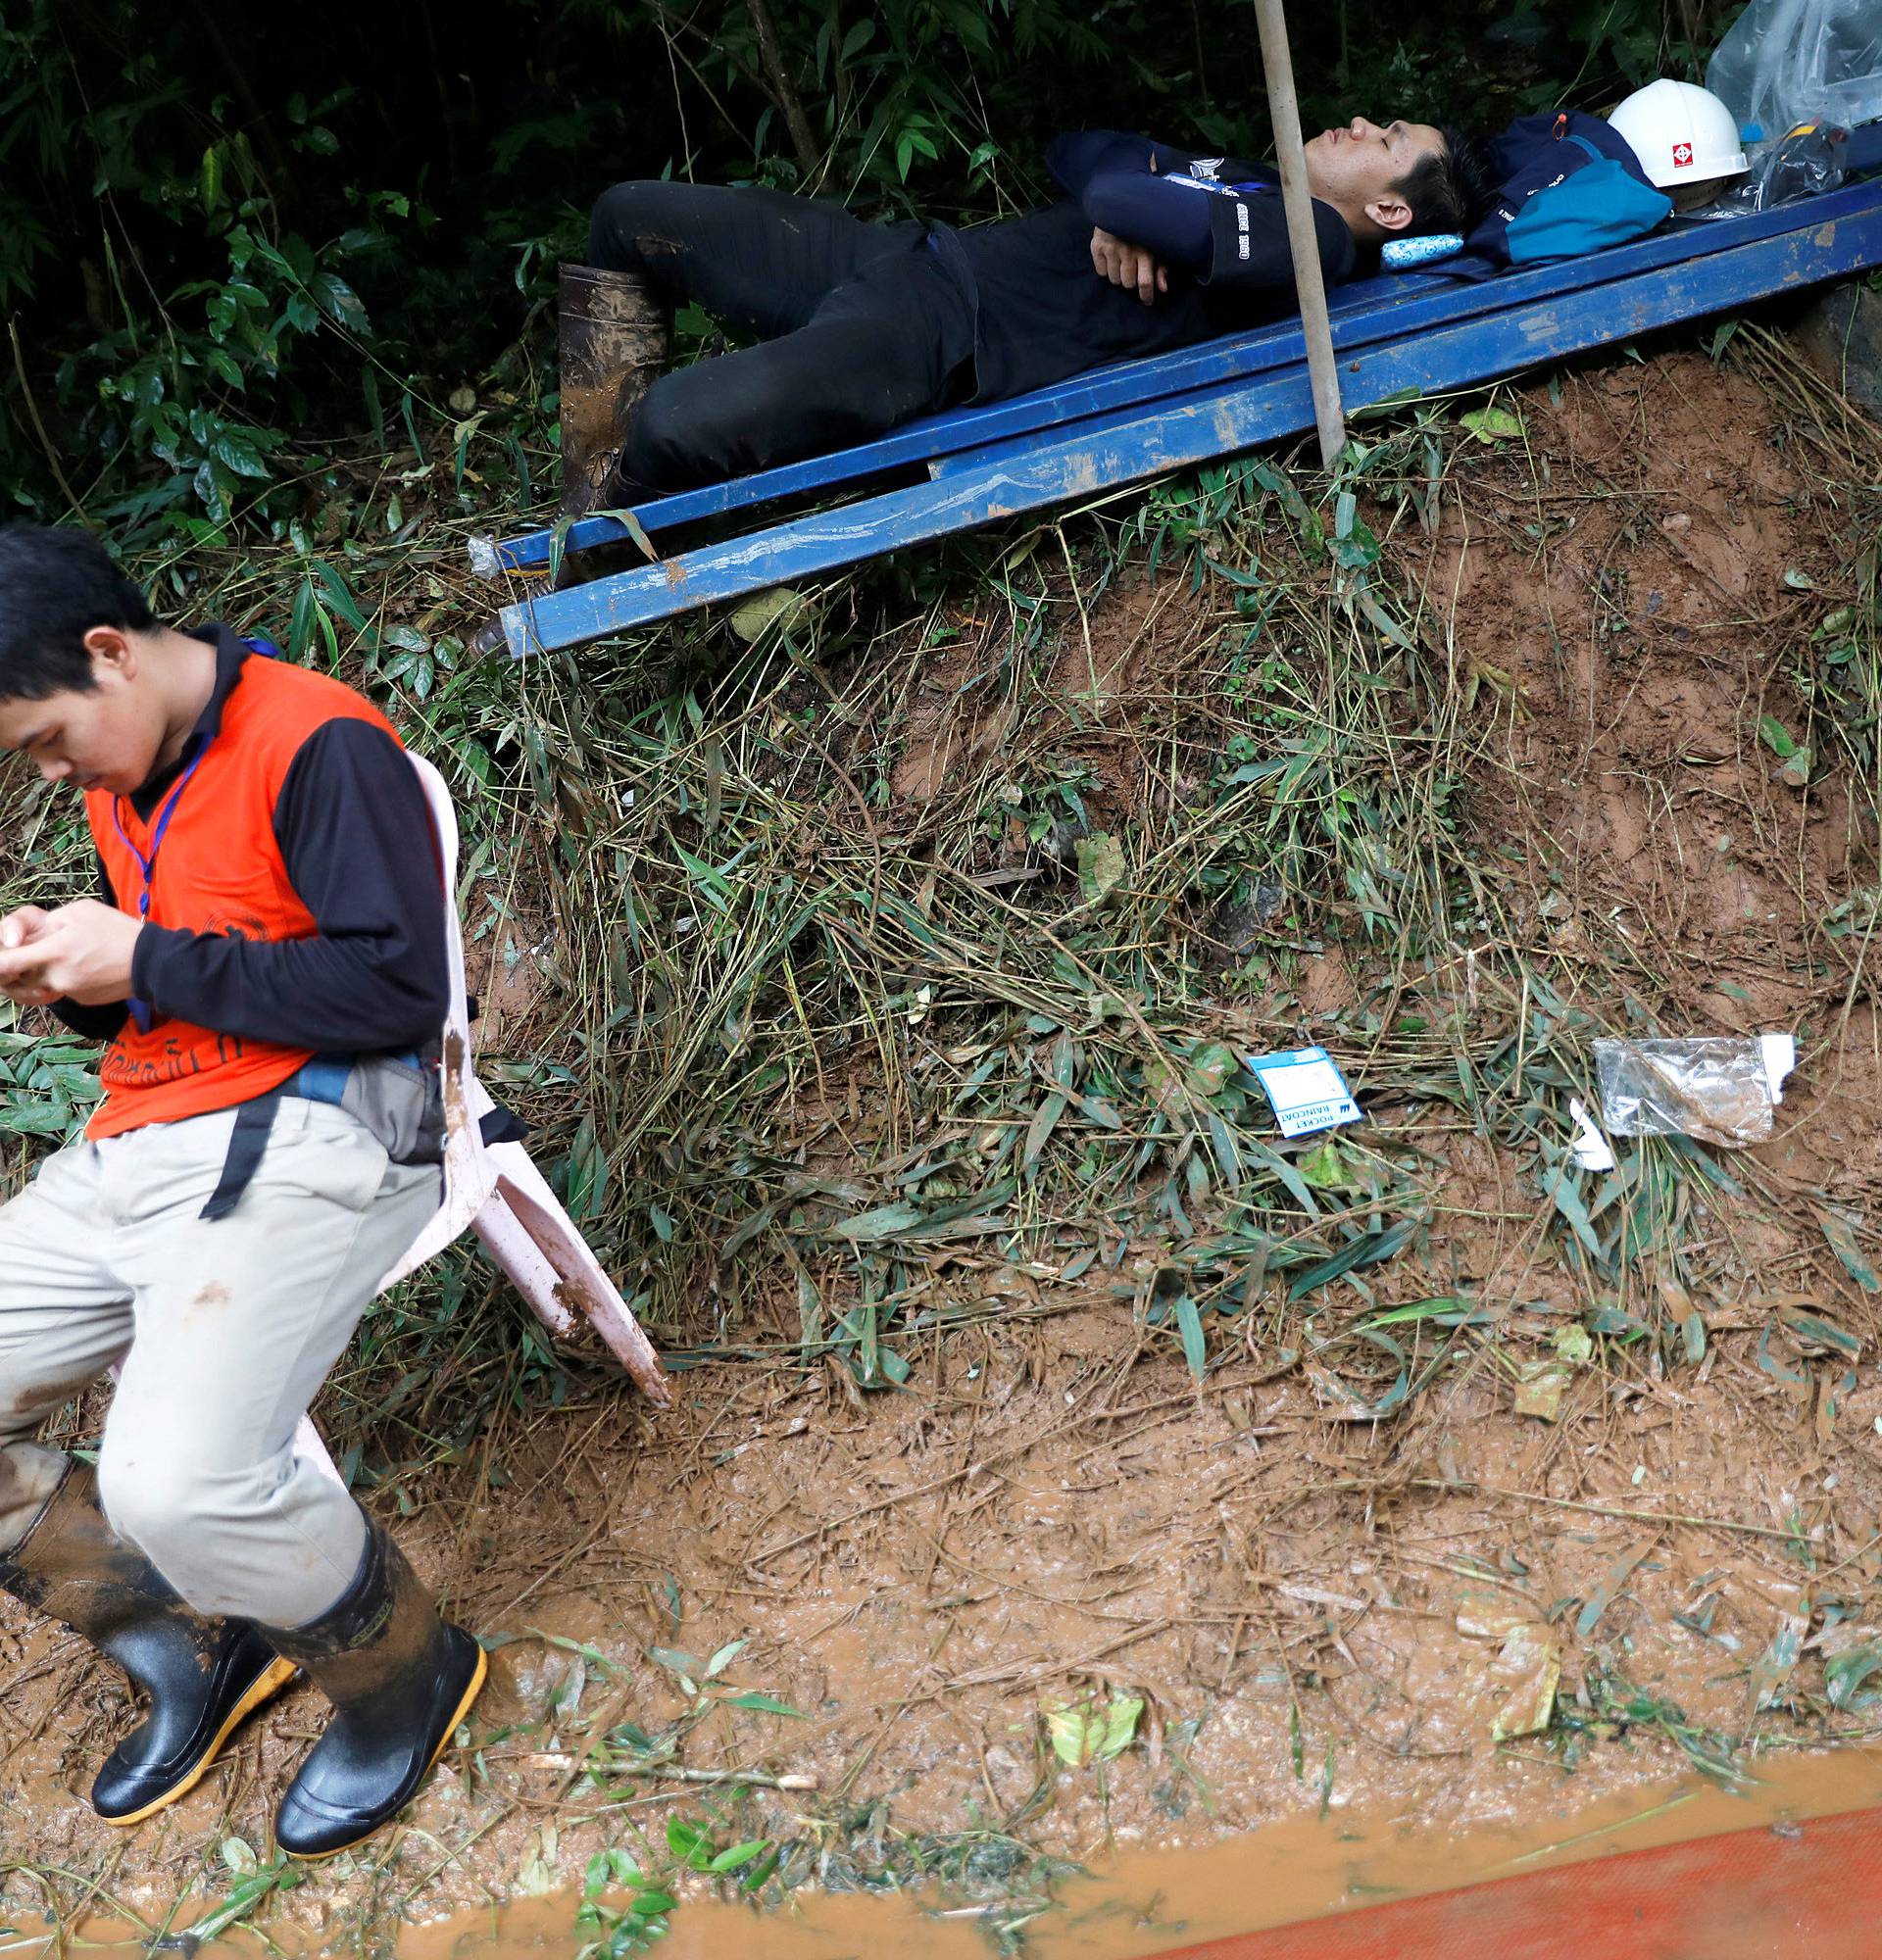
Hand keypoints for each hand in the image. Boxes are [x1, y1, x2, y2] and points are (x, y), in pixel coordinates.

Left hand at [0, 901, 142, 1006]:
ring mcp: (69, 991)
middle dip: (21, 964)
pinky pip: (62, 989)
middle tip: (38, 949)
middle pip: (19, 976)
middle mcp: (57, 977)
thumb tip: (25, 938)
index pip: (5, 963)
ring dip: (43, 972)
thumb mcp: (80, 911)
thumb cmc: (117, 931)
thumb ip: (46, 921)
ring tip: (67, 957)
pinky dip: (66, 979)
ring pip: (40, 984)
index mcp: (54, 951)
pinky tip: (87, 968)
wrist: (151, 963)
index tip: (3, 955)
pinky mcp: (81, 1000)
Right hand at [1090, 227, 1167, 304]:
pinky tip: (1111, 257)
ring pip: (1114, 280)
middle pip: (1127, 284)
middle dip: (1130, 281)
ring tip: (1121, 262)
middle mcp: (1128, 250)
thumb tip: (1163, 289)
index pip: (1144, 282)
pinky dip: (1106, 269)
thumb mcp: (1156, 247)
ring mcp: (1111, 248)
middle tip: (1132, 269)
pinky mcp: (1097, 246)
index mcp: (1145, 251)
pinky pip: (1101, 272)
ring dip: (1118, 276)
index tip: (1147, 301)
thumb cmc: (1142, 232)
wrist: (1120, 208)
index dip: (1146, 296)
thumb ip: (1161, 269)